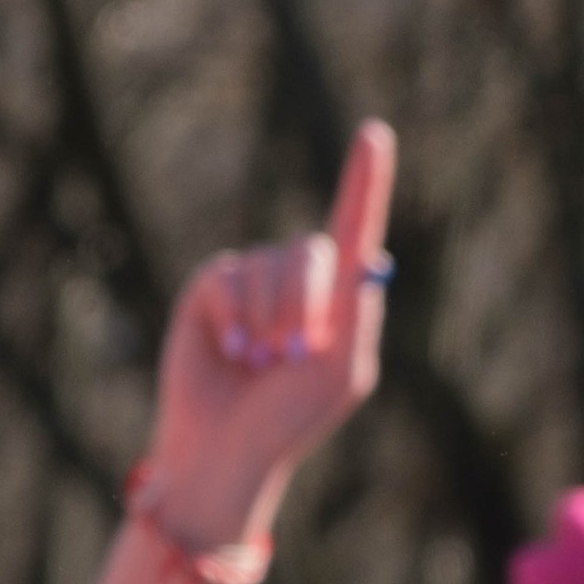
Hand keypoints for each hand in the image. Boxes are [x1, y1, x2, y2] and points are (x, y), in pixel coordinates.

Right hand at [137, 123, 397, 549]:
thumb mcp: (340, 375)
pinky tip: (233, 353)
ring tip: (258, 364)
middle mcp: (299, 282)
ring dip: (265, 320)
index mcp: (339, 299)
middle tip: (294, 352)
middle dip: (303, 302)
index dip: (365, 181)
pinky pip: (226, 279)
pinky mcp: (210, 290)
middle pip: (311, 252)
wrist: (224, 450)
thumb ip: (356, 319)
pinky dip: (234, 318)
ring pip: (266, 267)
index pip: (355, 230)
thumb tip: (367, 260)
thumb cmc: (289, 419)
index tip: (373, 133)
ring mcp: (253, 284)